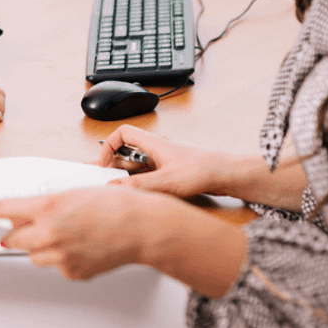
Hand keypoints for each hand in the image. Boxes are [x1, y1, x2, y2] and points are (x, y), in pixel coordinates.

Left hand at [0, 185, 247, 296]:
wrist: (143, 226)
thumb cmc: (114, 203)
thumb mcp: (72, 194)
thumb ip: (44, 207)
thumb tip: (22, 218)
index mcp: (47, 207)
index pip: (0, 210)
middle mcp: (48, 233)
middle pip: (12, 239)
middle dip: (17, 234)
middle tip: (38, 225)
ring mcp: (59, 257)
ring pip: (33, 255)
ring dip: (42, 246)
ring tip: (74, 234)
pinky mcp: (71, 272)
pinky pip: (55, 266)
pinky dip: (63, 258)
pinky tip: (85, 247)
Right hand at [99, 125, 240, 198]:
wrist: (227, 174)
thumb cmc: (202, 170)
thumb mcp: (166, 181)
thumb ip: (138, 185)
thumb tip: (113, 186)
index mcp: (153, 144)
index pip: (123, 133)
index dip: (109, 146)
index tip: (104, 164)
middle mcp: (157, 150)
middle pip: (127, 152)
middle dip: (112, 165)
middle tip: (100, 179)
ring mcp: (164, 161)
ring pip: (137, 165)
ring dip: (126, 176)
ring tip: (114, 188)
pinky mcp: (171, 172)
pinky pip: (148, 175)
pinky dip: (139, 183)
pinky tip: (136, 194)